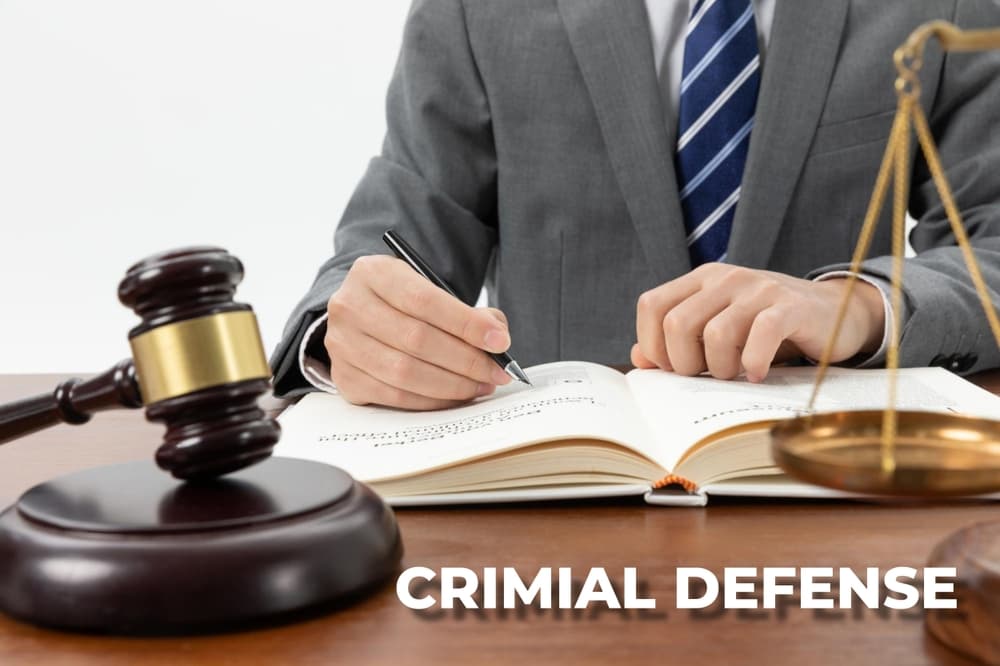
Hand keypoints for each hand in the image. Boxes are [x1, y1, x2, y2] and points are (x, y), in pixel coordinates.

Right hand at [324, 255, 512, 409]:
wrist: (361, 315)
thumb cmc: (403, 303)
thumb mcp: (429, 289)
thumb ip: (466, 311)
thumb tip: (496, 338)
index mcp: (373, 273)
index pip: (425, 301)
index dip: (466, 324)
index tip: (500, 341)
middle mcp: (350, 306)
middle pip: (417, 339)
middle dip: (466, 360)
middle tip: (497, 371)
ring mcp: (342, 344)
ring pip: (405, 372)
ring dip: (452, 385)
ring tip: (481, 384)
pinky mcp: (343, 377)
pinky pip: (394, 396)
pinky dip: (431, 400)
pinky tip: (454, 396)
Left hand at [631, 264, 885, 381]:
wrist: (833, 313)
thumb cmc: (766, 328)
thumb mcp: (718, 330)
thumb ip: (677, 342)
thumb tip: (640, 358)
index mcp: (701, 280)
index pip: (651, 306)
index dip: (653, 344)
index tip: (674, 367)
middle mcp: (726, 279)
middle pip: (676, 324)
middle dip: (685, 363)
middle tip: (707, 375)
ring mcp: (758, 290)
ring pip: (715, 334)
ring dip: (721, 368)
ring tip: (736, 374)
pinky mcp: (790, 307)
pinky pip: (760, 336)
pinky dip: (754, 364)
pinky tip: (758, 373)